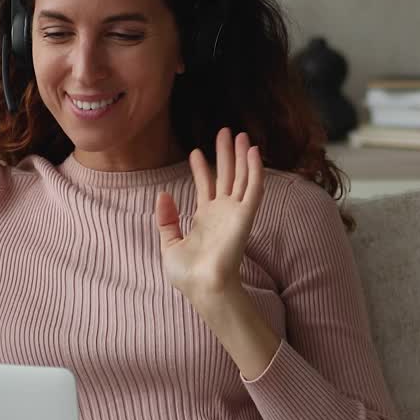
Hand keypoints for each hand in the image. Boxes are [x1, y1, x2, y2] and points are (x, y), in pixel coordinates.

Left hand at [155, 127, 264, 303]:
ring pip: (242, 177)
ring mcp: (235, 214)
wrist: (203, 288)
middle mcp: (222, 213)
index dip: (202, 168)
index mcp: (205, 219)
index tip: (196, 151)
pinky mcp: (245, 217)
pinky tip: (254, 152)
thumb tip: (163, 193)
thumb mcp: (169, 243)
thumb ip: (166, 219)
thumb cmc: (188, 275)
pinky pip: (254, 189)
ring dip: (243, 156)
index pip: (205, 186)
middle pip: (227, 175)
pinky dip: (255, 170)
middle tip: (226, 131)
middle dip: (226, 153)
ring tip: (241, 134)